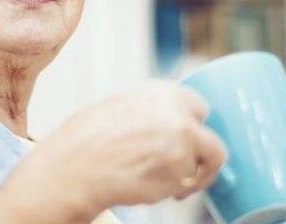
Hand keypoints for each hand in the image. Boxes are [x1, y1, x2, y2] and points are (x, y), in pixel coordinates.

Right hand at [7, 80, 227, 218]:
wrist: (72, 171)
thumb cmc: (84, 142)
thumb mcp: (119, 107)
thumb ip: (151, 111)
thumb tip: (166, 121)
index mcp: (162, 94)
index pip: (199, 108)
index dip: (193, 127)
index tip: (190, 139)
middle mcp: (179, 116)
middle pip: (212, 144)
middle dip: (202, 158)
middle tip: (189, 170)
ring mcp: (182, 148)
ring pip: (199, 170)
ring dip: (183, 179)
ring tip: (154, 183)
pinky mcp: (179, 177)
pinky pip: (184, 187)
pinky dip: (170, 191)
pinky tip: (144, 187)